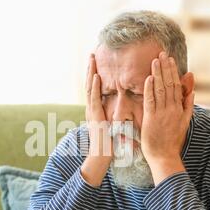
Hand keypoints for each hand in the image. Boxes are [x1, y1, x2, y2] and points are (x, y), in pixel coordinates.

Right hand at [81, 54, 112, 186]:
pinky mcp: (94, 117)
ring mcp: (91, 111)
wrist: (102, 155)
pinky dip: (94, 87)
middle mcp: (91, 108)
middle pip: (89, 84)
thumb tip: (120, 107)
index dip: (94, 74)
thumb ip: (112, 114)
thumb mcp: (111, 124)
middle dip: (90, 69)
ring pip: (89, 88)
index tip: (96, 62)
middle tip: (91, 54)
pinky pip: (94, 99)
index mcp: (95, 109)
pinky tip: (96, 77)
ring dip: (90, 73)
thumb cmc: (109, 142)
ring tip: (91, 59)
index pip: (94, 88)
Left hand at [142, 52, 194, 184]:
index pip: (176, 86)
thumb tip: (192, 90)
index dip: (173, 71)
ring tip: (155, 60)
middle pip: (169, 84)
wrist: (164, 156)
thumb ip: (188, 105)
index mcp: (179, 109)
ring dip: (158, 74)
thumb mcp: (185, 122)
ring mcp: (162, 114)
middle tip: (162, 53)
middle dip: (165, 68)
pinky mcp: (151, 119)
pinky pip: (151, 101)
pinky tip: (149, 78)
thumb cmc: (172, 140)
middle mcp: (172, 109)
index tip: (170, 59)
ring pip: (160, 90)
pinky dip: (150, 89)